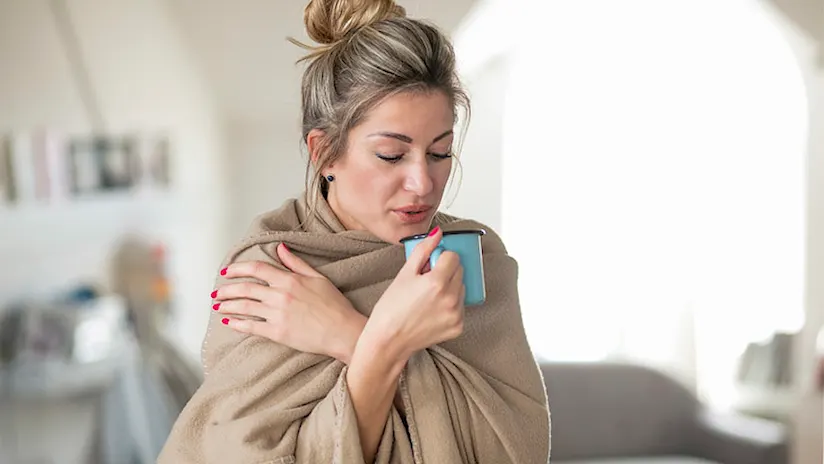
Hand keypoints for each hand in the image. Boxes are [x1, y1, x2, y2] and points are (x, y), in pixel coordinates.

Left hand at [214, 243, 366, 363]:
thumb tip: (280, 248)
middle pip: (246, 288)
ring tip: (217, 307)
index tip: (227, 271)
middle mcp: (280, 295)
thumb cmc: (334, 305)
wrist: (343, 331)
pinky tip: (228, 322)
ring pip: (244, 307)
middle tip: (216, 293)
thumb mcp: (318, 278)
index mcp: (289, 280)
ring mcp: (277, 314)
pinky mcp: (278, 333)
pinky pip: (251, 326)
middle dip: (227, 290)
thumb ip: (296, 263)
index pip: (257, 269)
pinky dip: (237, 324)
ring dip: (228, 306)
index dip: (238, 269)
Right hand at [363, 226, 464, 360]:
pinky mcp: (458, 327)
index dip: (440, 257)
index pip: (453, 256)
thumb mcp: (404, 274)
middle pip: (459, 271)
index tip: (429, 265)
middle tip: (426, 280)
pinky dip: (450, 305)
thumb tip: (437, 233)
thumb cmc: (391, 308)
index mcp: (437, 282)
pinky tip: (432, 310)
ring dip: (449, 287)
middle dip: (446, 271)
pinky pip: (460, 307)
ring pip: (461, 288)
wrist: (388, 341)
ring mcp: (456, 315)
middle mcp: (451, 299)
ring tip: (428, 297)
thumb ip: (423, 250)